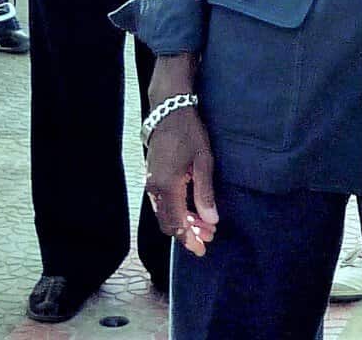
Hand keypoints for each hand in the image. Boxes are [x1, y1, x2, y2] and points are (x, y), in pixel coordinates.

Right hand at [145, 109, 217, 256]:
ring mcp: (150, 183)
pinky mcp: (152, 178)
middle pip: (168, 223)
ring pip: (165, 214)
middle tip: (209, 237)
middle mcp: (154, 189)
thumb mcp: (204, 160)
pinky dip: (177, 211)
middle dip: (188, 233)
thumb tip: (211, 220)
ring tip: (205, 225)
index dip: (189, 239)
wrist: (168, 111)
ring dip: (184, 222)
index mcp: (167, 186)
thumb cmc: (189, 133)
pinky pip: (162, 203)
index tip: (202, 249)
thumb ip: (206, 192)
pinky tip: (192, 211)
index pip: (176, 224)